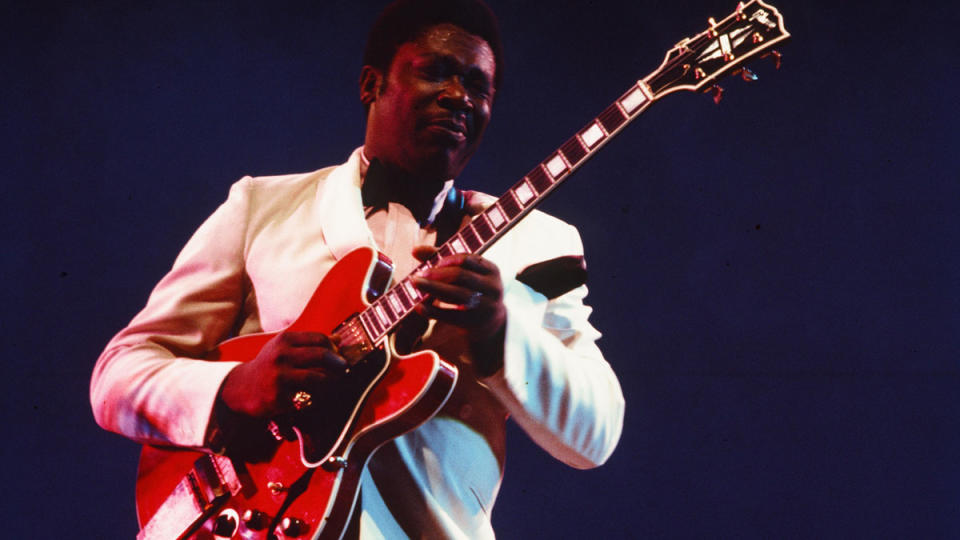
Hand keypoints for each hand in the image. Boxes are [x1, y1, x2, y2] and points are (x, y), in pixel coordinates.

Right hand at [219, 331, 346, 418]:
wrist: (241, 388)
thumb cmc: (269, 365)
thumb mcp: (284, 348)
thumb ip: (309, 343)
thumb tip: (338, 338)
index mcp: (284, 340)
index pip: (319, 338)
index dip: (333, 347)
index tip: (339, 355)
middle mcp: (281, 356)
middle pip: (322, 355)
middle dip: (338, 363)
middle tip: (344, 369)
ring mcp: (280, 377)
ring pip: (318, 378)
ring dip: (331, 382)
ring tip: (332, 384)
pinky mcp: (279, 397)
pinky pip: (309, 398)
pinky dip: (316, 398)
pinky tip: (315, 397)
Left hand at [410, 246, 506, 368]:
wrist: (490, 321)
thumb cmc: (473, 289)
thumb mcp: (466, 273)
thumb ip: (443, 260)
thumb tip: (415, 250)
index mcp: (491, 270)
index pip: (467, 259)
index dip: (447, 260)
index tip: (433, 264)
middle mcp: (492, 287)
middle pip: (461, 276)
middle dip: (437, 274)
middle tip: (417, 275)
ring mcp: (485, 306)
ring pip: (457, 294)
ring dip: (434, 288)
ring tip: (416, 285)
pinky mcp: (475, 322)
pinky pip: (451, 316)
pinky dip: (434, 311)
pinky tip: (419, 306)